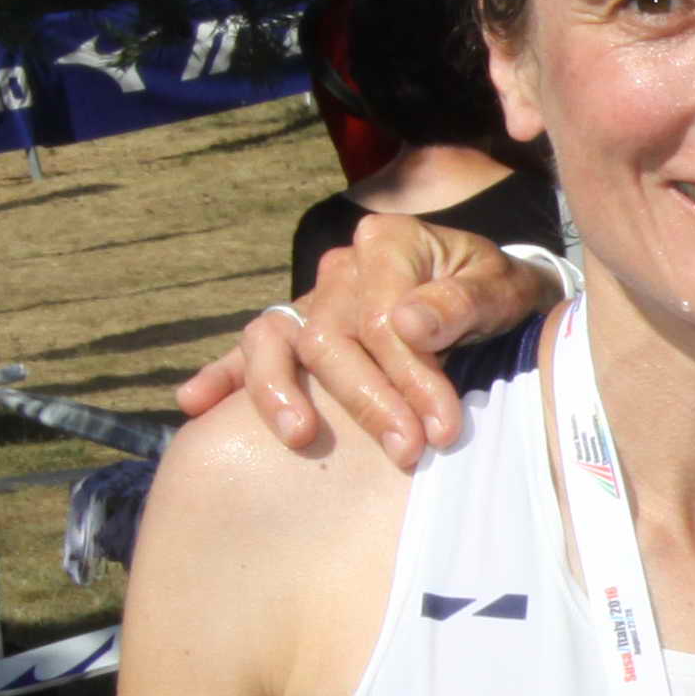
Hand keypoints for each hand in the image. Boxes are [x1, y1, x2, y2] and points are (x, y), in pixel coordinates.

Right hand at [171, 215, 560, 465]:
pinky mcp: (299, 330)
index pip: (381, 318)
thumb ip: (461, 303)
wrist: (494, 295)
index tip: (440, 428)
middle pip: (329, 337)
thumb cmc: (497, 294)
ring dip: (280, 391)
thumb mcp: (499, 290)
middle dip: (368, 401)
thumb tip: (406, 325)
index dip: (408, 376)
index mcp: (388, 244)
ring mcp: (313, 299)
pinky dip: (221, 375)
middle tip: (409, 451)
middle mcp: (342, 268)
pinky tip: (195, 404)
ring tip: (299, 436)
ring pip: (274, 339)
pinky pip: (251, 350)